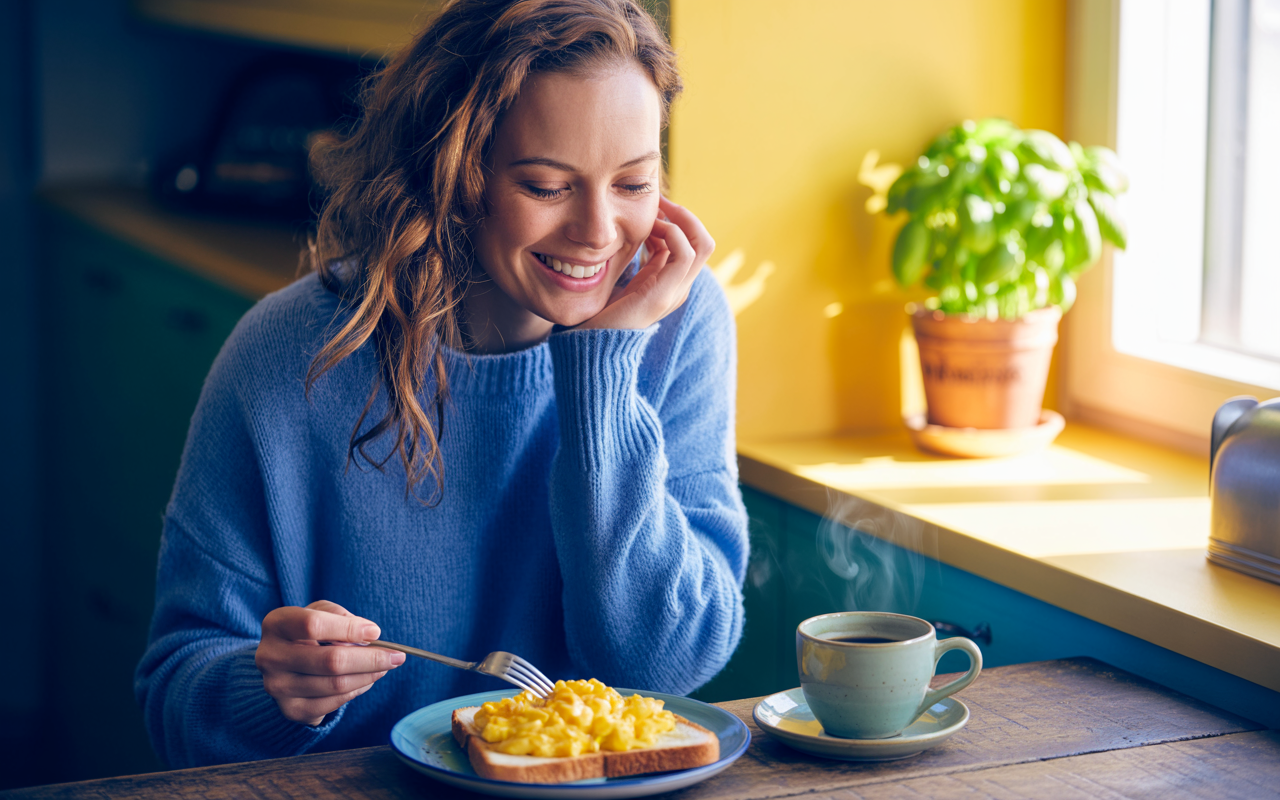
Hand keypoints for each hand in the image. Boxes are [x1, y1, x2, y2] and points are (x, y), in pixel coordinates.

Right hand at [255, 600, 403, 725]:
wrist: (283, 663)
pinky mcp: (291, 710)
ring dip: (369, 675)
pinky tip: (366, 679)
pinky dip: (357, 690)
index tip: (375, 632)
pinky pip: (334, 703)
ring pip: (336, 685)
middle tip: (396, 656)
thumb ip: (341, 616)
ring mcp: (278, 687)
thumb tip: (368, 635)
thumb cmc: (307, 631)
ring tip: (384, 666)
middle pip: (331, 661)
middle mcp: (270, 657)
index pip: (313, 625)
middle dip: (371, 658)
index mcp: (276, 624)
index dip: (348, 628)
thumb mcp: (320, 612)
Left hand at [576, 196, 714, 330]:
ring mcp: (675, 292)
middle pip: (704, 241)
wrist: (591, 343)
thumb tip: (646, 227)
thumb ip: (641, 255)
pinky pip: (684, 253)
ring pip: (702, 244)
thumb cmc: (601, 310)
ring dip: (679, 220)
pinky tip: (650, 228)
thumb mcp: (627, 274)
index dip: (678, 219)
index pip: (692, 243)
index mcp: (671, 282)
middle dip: (684, 215)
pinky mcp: (665, 294)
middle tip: (660, 201)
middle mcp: (679, 287)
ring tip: (655, 212)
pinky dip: (672, 233)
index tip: (655, 204)